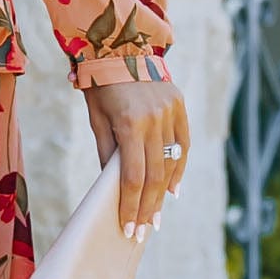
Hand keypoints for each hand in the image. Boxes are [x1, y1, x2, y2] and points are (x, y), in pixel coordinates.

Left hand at [82, 80, 188, 240]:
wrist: (119, 46)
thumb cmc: (100, 86)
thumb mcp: (97, 119)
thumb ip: (107, 153)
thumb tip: (113, 188)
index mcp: (129, 123)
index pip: (133, 177)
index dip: (131, 206)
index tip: (129, 228)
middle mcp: (154, 120)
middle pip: (154, 176)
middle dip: (148, 208)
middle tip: (144, 232)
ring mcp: (170, 112)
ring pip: (171, 163)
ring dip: (163, 193)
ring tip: (156, 218)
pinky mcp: (179, 107)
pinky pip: (182, 145)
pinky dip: (178, 169)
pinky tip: (172, 190)